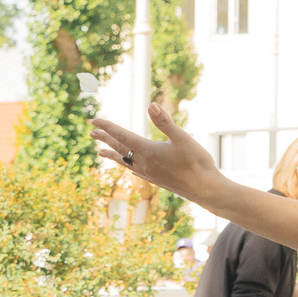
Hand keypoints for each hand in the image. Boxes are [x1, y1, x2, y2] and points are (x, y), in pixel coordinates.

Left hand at [87, 101, 221, 199]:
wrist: (206, 190)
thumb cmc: (197, 163)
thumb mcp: (182, 138)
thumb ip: (165, 122)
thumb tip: (151, 105)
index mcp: (148, 151)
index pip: (122, 136)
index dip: (107, 127)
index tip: (94, 121)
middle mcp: (144, 164)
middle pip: (120, 149)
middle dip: (105, 139)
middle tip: (91, 133)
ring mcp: (149, 174)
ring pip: (125, 162)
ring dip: (112, 155)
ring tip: (100, 152)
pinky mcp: (157, 181)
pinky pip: (136, 171)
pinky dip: (128, 166)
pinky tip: (130, 169)